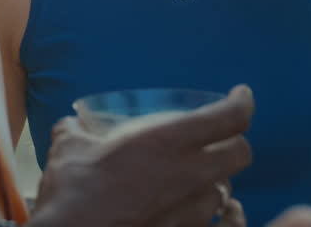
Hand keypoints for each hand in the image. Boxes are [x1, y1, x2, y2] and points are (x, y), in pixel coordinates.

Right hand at [28, 85, 254, 226]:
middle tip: (220, 138)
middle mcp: (188, 177)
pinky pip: (207, 223)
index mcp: (166, 143)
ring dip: (213, 182)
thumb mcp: (68, 146)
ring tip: (193, 179)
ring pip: (224, 193)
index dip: (241, 103)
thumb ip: (77, 131)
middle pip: (240, 156)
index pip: (229, 118)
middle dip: (235, 143)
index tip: (240, 96)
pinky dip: (201, 213)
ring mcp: (190, 213)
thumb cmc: (72, 191)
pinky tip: (186, 210)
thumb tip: (73, 126)